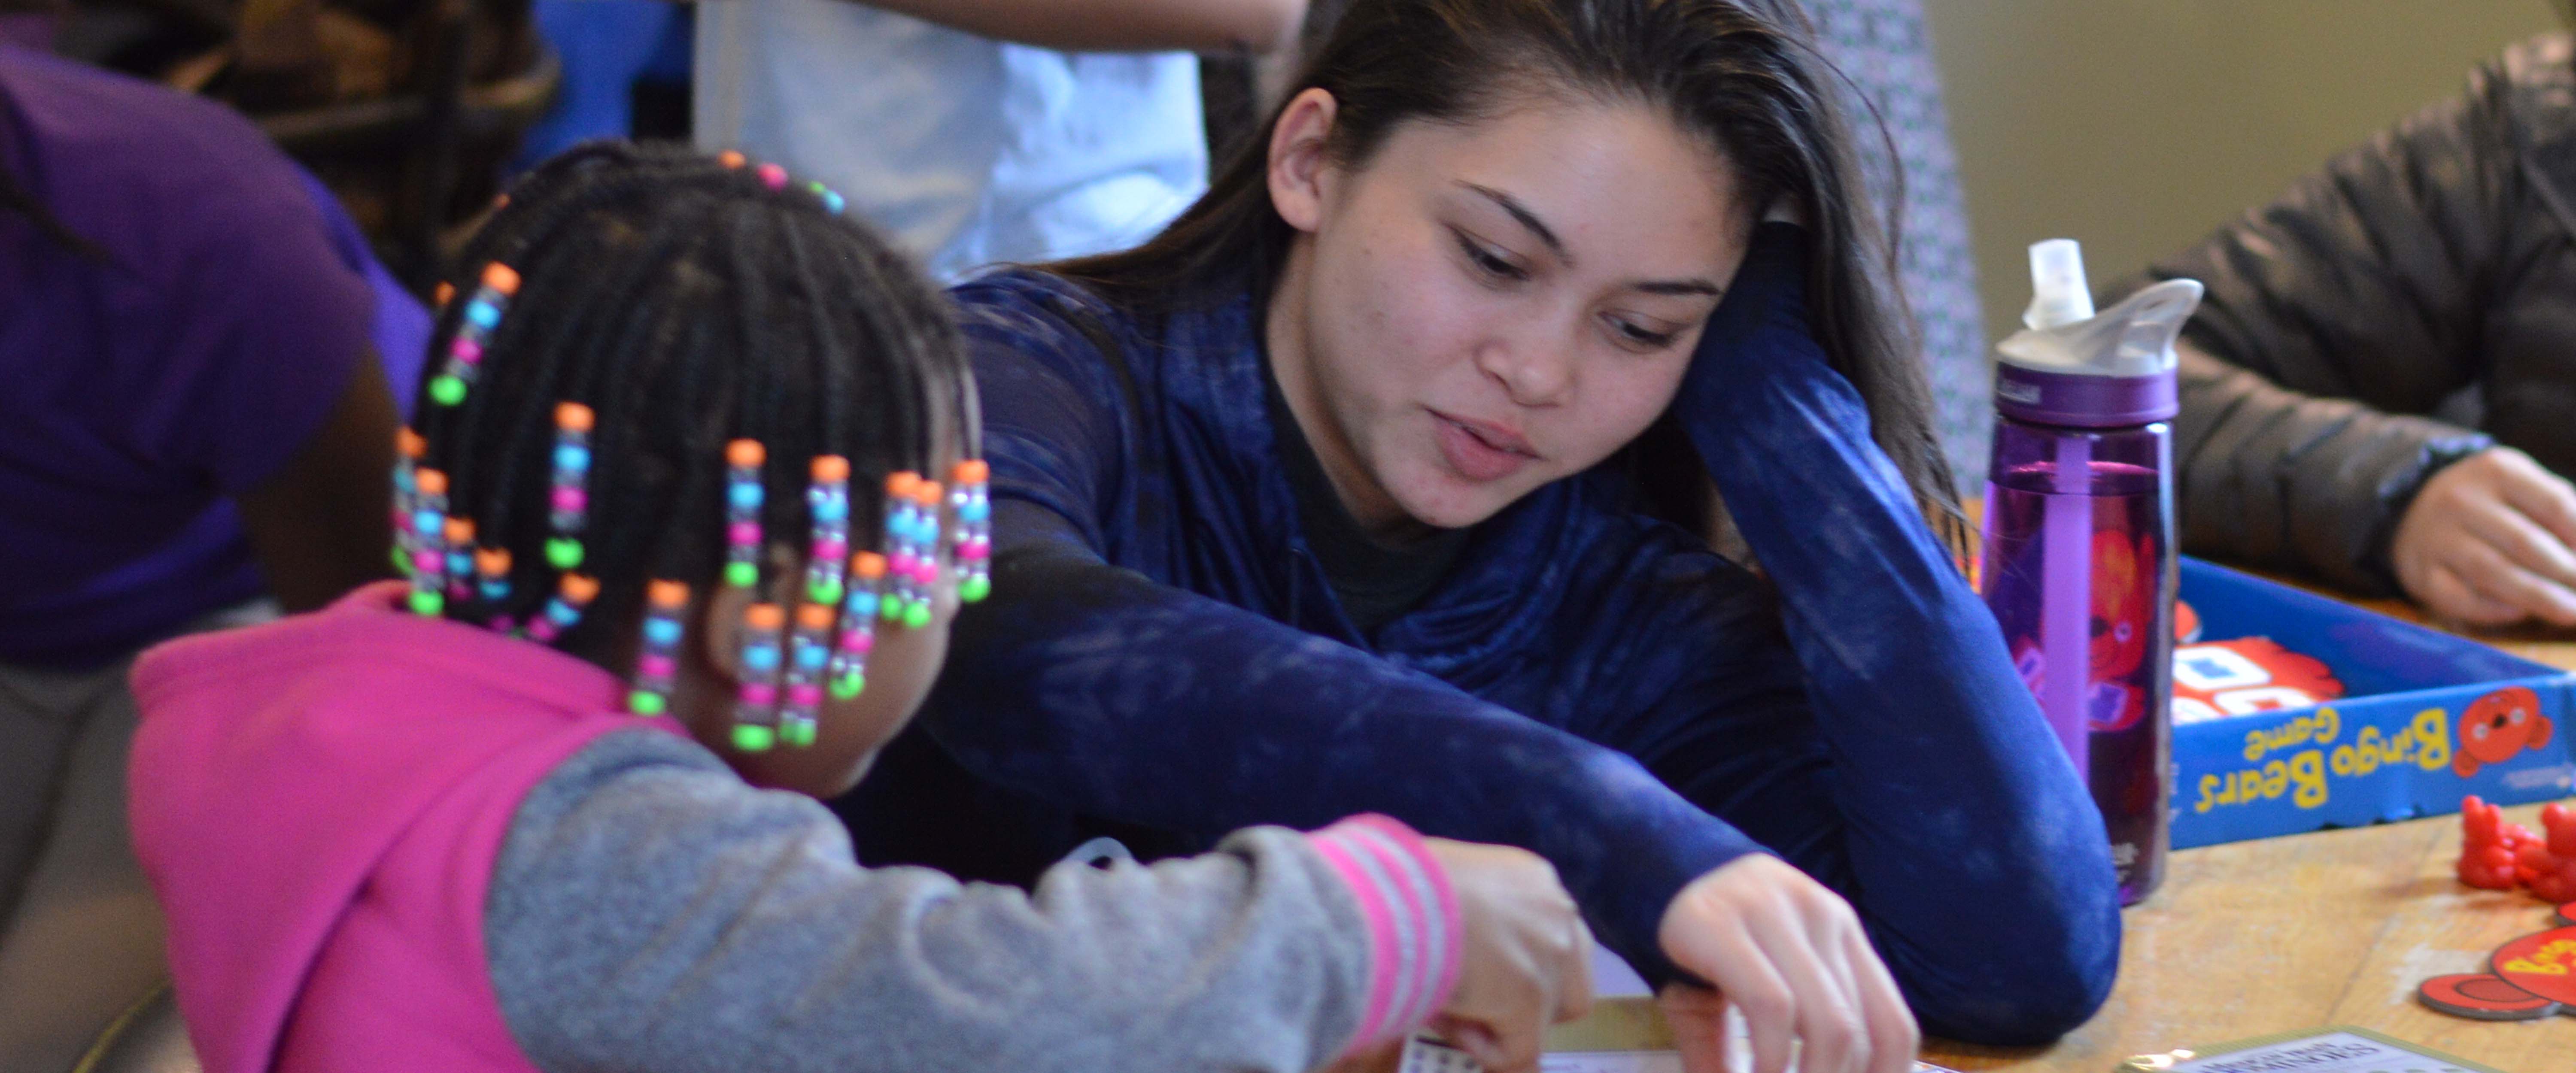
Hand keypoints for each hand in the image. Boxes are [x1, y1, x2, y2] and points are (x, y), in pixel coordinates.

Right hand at [1420, 838, 1594, 1072]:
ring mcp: (1551, 955)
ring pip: (1547, 1017)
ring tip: (1451, 1013)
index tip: (1485, 979)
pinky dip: (1481, 1050)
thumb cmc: (1397, 880)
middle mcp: (1556, 911)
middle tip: (1486, 1007)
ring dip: (1506, 1026)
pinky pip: (1517, 1051)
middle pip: (1573, 979)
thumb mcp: (1445, 879)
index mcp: (1534, 878)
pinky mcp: (1532, 998)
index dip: (1523, 966)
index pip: (1554, 934)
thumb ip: (1467, 908)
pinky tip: (1441, 1019)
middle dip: (1537, 1002)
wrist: (1388, 896)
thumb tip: (1458, 944)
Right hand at [1656, 856, 1915, 1072]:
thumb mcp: (1752, 984)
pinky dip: (1771, 1057)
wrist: (1641, 861)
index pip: (1893, 1023)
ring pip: (1826, 1021)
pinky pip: (1771, 1005)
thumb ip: (1778, 1042)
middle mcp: (1822, 913)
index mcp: (1841, 929)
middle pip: (1860, 1030)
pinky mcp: (1722, 921)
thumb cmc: (1703, 938)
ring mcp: (1775, 912)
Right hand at [2391, 447, 2575, 626]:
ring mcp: (2436, 536)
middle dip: (2567, 573)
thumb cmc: (2492, 504)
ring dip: (2539, 597)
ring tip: (2570, 612)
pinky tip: (2519, 611)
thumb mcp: (2526, 487)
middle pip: (2525, 542)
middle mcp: (2460, 499)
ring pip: (2492, 572)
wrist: (2417, 510)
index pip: (2554, 506)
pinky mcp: (2421, 572)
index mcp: (2497, 470)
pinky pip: (2459, 598)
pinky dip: (2493, 610)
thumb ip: (2564, 512)